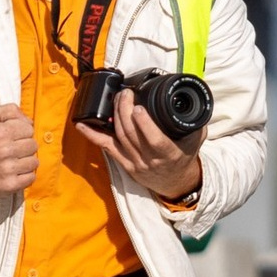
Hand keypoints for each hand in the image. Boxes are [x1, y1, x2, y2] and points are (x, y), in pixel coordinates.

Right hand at [0, 105, 38, 198]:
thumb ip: (10, 111)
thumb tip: (30, 121)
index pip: (29, 129)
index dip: (22, 132)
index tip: (12, 137)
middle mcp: (4, 150)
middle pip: (33, 145)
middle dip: (24, 146)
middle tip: (12, 150)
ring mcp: (7, 169)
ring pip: (34, 162)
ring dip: (26, 162)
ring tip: (12, 161)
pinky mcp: (9, 185)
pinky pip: (31, 178)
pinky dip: (24, 176)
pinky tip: (13, 172)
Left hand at [76, 90, 204, 202]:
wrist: (176, 183)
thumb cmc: (184, 158)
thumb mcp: (195, 140)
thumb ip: (194, 123)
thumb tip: (192, 102)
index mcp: (168, 154)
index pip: (154, 140)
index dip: (144, 124)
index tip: (139, 108)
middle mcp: (149, 160)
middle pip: (132, 134)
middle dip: (125, 110)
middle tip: (126, 94)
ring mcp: (134, 162)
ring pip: (119, 136)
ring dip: (115, 115)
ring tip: (117, 98)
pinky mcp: (123, 163)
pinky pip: (105, 147)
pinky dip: (92, 135)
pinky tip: (81, 124)